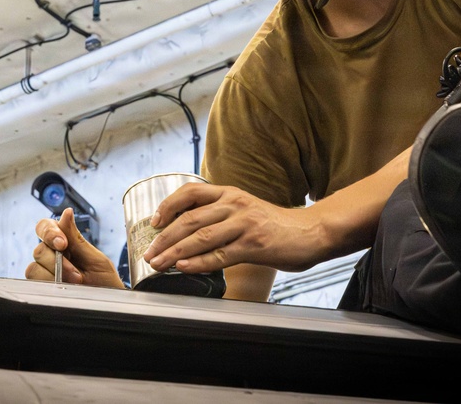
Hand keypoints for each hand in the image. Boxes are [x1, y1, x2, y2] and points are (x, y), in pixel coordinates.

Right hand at [24, 208, 124, 288]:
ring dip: (54, 274)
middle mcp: (52, 256)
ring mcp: (46, 273)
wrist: (110, 304)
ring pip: (34, 266)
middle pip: (39, 249)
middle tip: (77, 273)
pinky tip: (63, 287)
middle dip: (58, 261)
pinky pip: (34, 281)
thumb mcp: (94, 257)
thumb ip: (76, 237)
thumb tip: (66, 212)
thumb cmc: (105, 281)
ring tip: (75, 282)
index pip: (45, 227)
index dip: (49, 232)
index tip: (63, 243)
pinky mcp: (42, 287)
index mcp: (64, 242)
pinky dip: (49, 283)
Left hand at [141, 183, 327, 274]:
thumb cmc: (276, 225)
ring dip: (175, 253)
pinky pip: (220, 255)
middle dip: (164, 238)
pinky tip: (184, 268)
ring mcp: (244, 224)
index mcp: (230, 193)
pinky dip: (199, 263)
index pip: (190, 193)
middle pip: (190, 219)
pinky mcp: (254, 244)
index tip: (153, 222)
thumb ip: (220, 215)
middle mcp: (234, 204)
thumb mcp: (245, 210)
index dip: (168, 206)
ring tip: (159, 264)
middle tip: (148, 253)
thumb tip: (188, 233)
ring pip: (201, 237)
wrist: (312, 231)